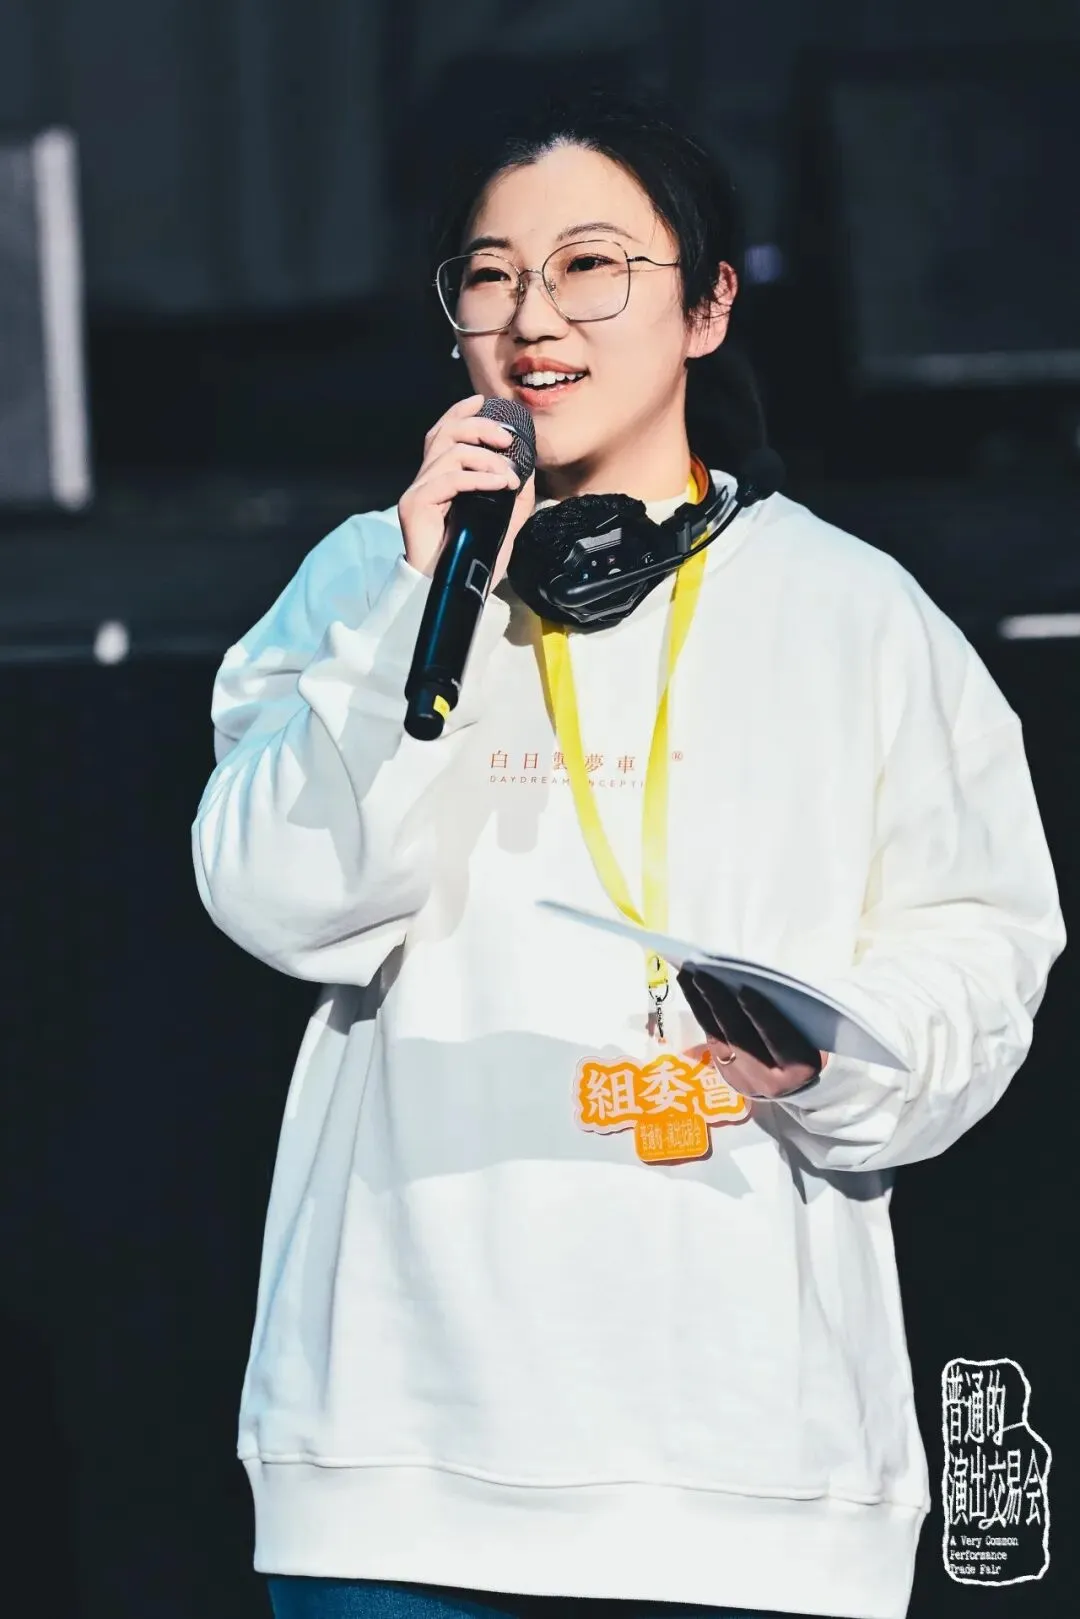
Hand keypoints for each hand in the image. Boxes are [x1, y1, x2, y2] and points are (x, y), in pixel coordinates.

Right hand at [398, 393, 535, 582]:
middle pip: (444, 433)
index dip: (462, 412)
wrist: (453, 591)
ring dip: (486, 459)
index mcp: (440, 479)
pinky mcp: (414, 506)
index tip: (486, 402)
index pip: (444, 433)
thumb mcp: (502, 525)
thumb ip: (514, 499)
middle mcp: (425, 481)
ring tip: (509, 478)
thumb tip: (530, 472)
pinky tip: (498, 485)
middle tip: (508, 440)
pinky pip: (448, 479)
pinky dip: (477, 478)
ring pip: (449, 453)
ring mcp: (417, 492)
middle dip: (479, 428)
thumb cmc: (472, 561)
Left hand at [678, 966, 825, 1100]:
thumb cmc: (807, 1043)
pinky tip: (690, 989)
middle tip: (704, 977)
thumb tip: (757, 980)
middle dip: (719, 1005)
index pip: (777, 1039)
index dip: (760, 1015)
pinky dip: (700, 1012)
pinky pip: (710, 1039)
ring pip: (718, 1038)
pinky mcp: (723, 1074)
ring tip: (688, 976)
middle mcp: (767, 1080)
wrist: (793, 1083)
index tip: (744, 991)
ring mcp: (741, 1080)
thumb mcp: (809, 1032)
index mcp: (799, 1067)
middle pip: (740, 1038)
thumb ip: (788, 1015)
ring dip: (700, 1004)